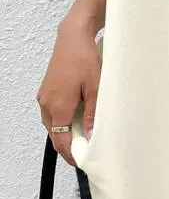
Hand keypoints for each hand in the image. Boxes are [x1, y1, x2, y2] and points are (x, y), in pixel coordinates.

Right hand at [36, 19, 101, 166]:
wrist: (72, 38)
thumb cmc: (85, 59)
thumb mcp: (95, 88)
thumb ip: (92, 115)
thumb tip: (90, 136)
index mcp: (58, 107)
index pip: (61, 141)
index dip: (71, 154)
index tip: (82, 161)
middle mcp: (46, 105)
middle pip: (55, 135)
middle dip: (68, 146)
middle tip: (85, 153)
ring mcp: (44, 98)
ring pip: (52, 125)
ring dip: (64, 134)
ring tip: (82, 138)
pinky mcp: (45, 91)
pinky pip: (51, 114)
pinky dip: (61, 122)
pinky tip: (75, 121)